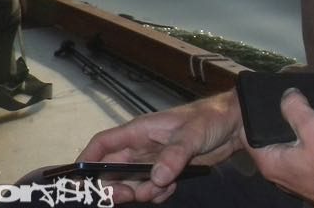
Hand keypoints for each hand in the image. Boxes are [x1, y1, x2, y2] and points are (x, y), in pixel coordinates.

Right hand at [78, 91, 241, 202]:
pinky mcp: (168, 170)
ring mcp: (154, 160)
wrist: (236, 124)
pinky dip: (158, 193)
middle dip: (116, 188)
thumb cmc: (211, 117)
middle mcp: (142, 146)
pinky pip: (152, 188)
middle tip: (129, 196)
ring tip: (161, 189)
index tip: (77, 180)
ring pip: (132, 183)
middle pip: (113, 171)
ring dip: (141, 193)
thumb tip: (156, 179)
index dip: (86, 160)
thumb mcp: (192, 134)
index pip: (103, 144)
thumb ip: (174, 155)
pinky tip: (171, 188)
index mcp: (140, 131)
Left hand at [246, 88, 313, 207]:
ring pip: (287, 146)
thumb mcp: (313, 127)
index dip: (253, 115)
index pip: (248, 136)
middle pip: (269, 140)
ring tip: (303, 109)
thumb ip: (295, 108)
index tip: (261, 98)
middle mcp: (277, 173)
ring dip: (294, 130)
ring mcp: (293, 177)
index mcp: (270, 163)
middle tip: (286, 98)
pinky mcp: (308, 177)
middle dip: (277, 120)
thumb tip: (286, 94)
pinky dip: (305, 141)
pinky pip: (300, 154)